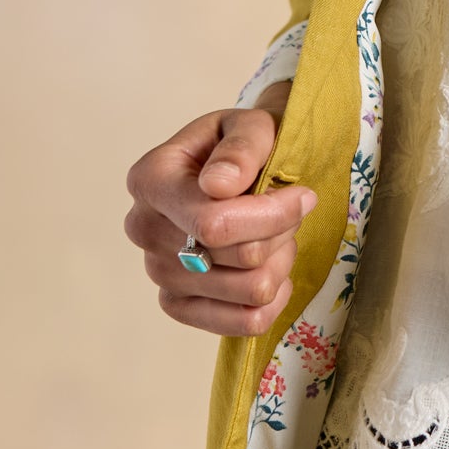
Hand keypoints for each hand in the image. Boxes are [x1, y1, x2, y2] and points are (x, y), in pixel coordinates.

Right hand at [123, 81, 315, 336]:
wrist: (236, 165)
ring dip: (280, 261)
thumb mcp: (250, 124)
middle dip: (281, 231)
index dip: (273, 214)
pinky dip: (272, 299)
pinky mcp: (178, 303)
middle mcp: (144, 229)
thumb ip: (240, 148)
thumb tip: (217, 185)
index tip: (304, 195)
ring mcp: (158, 272)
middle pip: (239, 257)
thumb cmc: (243, 144)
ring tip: (277, 234)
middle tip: (289, 208)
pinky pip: (241, 324)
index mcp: (151, 180)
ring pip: (248, 291)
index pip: (214, 223)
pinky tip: (273, 269)